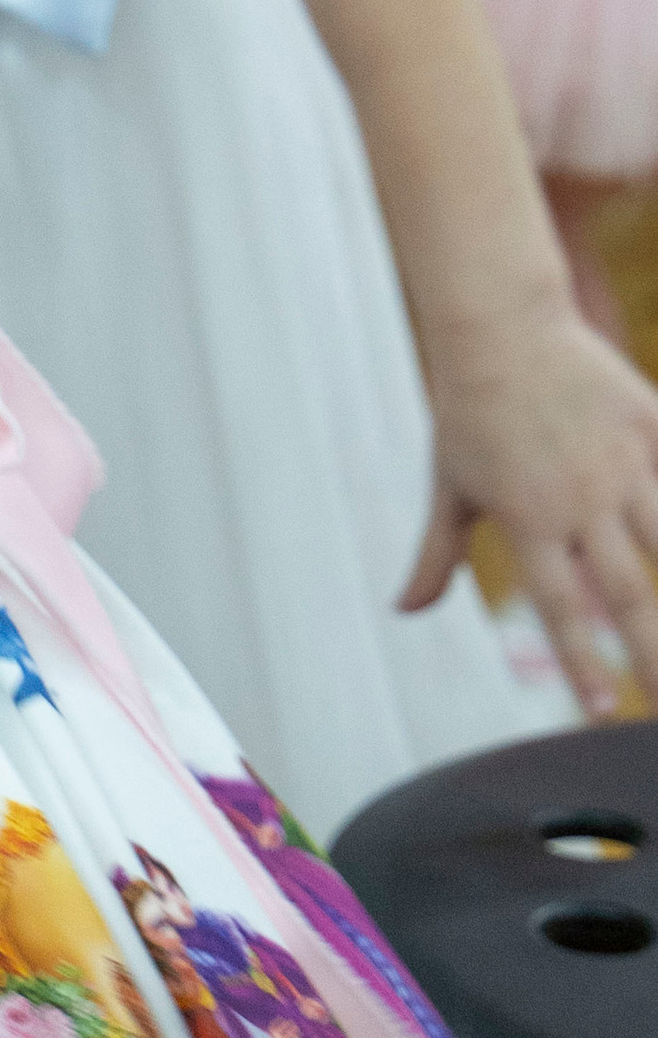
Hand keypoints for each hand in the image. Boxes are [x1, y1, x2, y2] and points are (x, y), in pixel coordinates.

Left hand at [408, 307, 657, 715]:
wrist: (499, 325)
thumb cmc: (468, 412)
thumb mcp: (448, 485)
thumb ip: (435, 555)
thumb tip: (405, 610)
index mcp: (530, 519)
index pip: (561, 608)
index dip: (583, 663)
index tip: (605, 712)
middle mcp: (581, 498)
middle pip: (629, 591)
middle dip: (652, 655)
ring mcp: (623, 459)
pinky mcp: (650, 422)